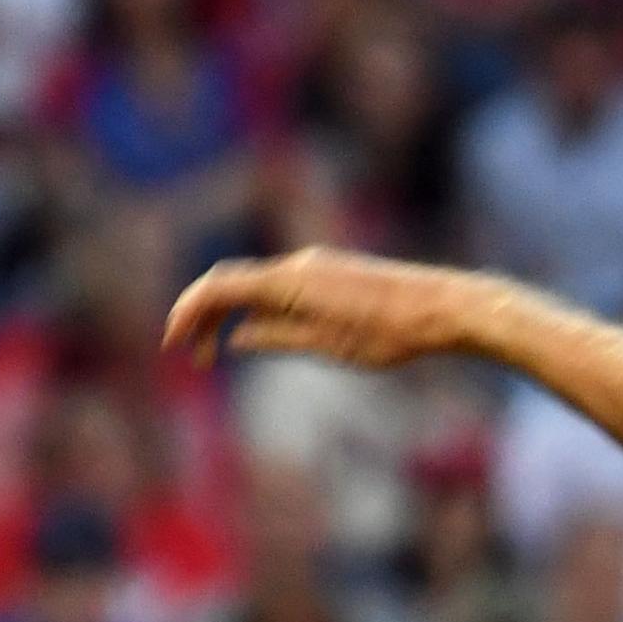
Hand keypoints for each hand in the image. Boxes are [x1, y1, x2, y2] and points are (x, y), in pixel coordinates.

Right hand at [164, 248, 502, 370]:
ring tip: (220, 351)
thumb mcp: (331, 347)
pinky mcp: (333, 274)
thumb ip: (280, 337)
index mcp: (290, 282)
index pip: (219, 288)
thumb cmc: (393, 333)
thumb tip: (238, 337)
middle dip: (202, 316)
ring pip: (254, 284)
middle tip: (192, 356)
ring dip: (229, 314)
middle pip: (230, 282)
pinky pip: (280, 286)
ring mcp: (316, 266)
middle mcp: (297, 265)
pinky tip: (261, 335)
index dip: (188, 313)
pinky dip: (256, 308)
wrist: (446, 308)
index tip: (175, 346)